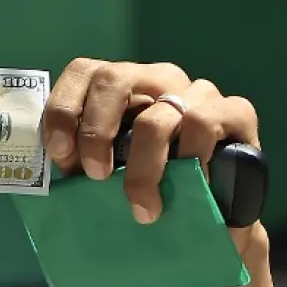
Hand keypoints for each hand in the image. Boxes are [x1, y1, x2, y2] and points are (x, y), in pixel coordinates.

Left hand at [43, 60, 265, 260]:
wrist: (217, 214)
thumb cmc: (158, 190)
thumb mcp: (115, 177)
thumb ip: (86, 167)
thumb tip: (51, 175)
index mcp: (123, 88)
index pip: (84, 72)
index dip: (64, 109)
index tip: (58, 154)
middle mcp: (157, 79)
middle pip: (114, 78)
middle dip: (95, 132)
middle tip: (95, 177)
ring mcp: (197, 91)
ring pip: (157, 114)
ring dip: (143, 166)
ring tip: (143, 207)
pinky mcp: (234, 110)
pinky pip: (203, 124)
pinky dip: (190, 159)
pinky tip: (190, 185)